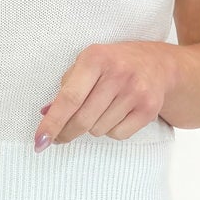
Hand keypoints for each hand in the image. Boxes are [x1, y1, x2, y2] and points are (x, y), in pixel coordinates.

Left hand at [35, 42, 171, 148]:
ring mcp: (136, 92)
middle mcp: (118, 74)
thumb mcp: (89, 64)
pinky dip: (111, 130)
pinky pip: (118, 135)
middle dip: (67, 133)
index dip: (52, 123)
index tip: (39, 142)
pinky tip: (117, 114)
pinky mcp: (149, 109)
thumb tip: (46, 114)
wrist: (159, 65)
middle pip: (83, 120)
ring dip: (92, 127)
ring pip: (98, 130)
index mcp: (96, 58)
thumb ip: (67, 86)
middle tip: (60, 136)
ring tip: (101, 109)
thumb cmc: (115, 64)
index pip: (69, 98)